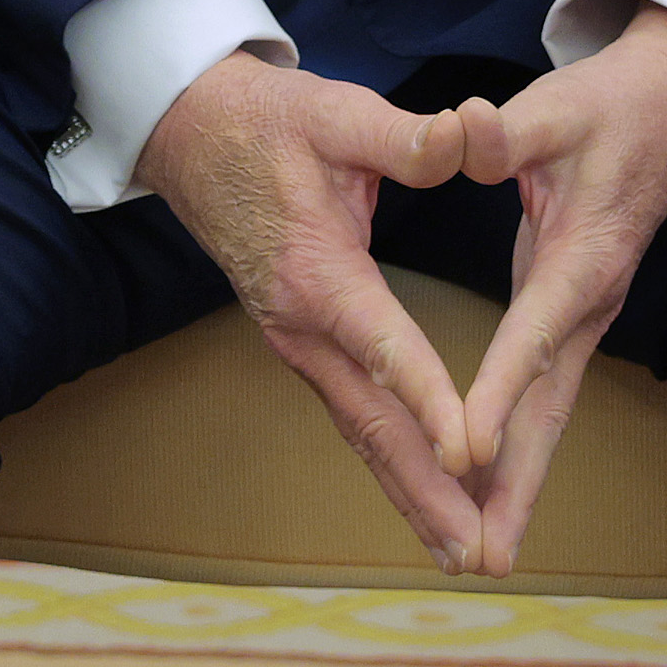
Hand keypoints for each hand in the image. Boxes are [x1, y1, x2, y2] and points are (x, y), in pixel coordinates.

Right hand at [138, 55, 489, 568]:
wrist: (189, 135)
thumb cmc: (268, 122)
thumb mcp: (336, 113)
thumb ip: (405, 138)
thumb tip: (468, 133)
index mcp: (317, 272)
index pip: (384, 344)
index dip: (429, 398)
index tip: (470, 453)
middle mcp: (302, 327)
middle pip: (371, 423)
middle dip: (427, 490)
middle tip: (477, 551)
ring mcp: (298, 345)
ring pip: (362, 433)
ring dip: (412, 495)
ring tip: (462, 553)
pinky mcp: (303, 347)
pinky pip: (355, 417)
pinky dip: (394, 464)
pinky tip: (428, 502)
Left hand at [451, 11, 666, 576]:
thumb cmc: (610, 106)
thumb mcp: (557, 106)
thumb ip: (507, 131)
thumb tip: (464, 127)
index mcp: (585, 253)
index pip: (536, 330)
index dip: (502, 388)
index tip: (466, 449)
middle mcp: (591, 300)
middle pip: (552, 406)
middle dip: (518, 483)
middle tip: (483, 557)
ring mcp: (587, 316)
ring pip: (551, 413)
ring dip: (518, 483)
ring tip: (482, 554)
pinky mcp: (575, 317)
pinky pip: (545, 395)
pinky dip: (520, 448)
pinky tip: (488, 491)